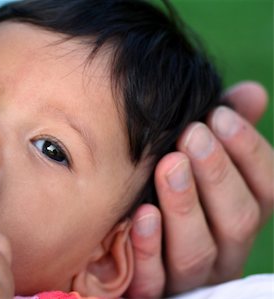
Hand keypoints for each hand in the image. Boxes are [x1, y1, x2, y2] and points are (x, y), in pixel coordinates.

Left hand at [125, 81, 272, 297]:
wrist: (115, 238)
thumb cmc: (163, 186)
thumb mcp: (193, 159)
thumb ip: (221, 132)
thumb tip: (252, 93)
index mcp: (239, 216)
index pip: (266, 189)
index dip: (248, 151)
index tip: (219, 113)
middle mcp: (222, 250)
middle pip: (238, 221)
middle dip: (217, 174)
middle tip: (192, 134)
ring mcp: (188, 276)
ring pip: (197, 251)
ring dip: (184, 206)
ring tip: (168, 164)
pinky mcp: (152, 290)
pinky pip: (154, 278)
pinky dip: (149, 247)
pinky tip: (140, 214)